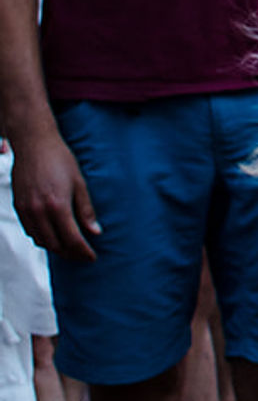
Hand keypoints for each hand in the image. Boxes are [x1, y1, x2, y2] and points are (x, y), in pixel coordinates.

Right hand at [10, 127, 99, 260]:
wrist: (34, 143)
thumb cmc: (59, 158)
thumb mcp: (79, 183)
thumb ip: (86, 210)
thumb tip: (95, 232)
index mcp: (58, 205)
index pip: (72, 239)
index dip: (83, 252)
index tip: (92, 257)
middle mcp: (39, 211)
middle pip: (55, 245)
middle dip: (70, 253)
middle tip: (82, 255)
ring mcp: (26, 210)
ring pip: (40, 240)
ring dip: (55, 247)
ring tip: (69, 247)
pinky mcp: (18, 206)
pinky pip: (30, 231)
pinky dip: (42, 237)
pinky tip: (52, 235)